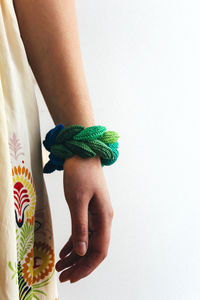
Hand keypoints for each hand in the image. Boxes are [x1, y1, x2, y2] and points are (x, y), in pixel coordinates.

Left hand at [55, 155, 113, 282]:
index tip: (72, 277)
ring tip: (60, 267)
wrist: (83, 154)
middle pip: (93, 249)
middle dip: (79, 265)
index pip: (99, 250)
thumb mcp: (77, 200)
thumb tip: (80, 251)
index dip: (86, 267)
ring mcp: (97, 215)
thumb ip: (79, 226)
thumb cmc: (81, 174)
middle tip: (63, 276)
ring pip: (87, 242)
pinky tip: (64, 252)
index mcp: (104, 218)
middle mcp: (103, 219)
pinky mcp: (89, 210)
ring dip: (75, 256)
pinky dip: (73, 243)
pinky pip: (83, 232)